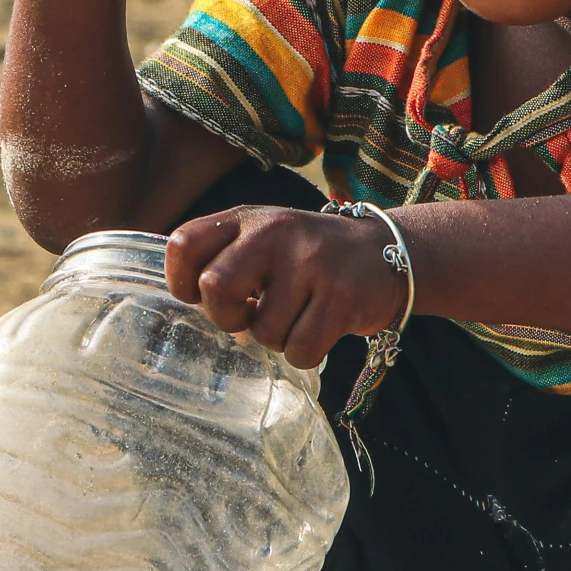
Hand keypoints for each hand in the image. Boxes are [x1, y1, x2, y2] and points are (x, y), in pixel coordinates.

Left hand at [166, 206, 411, 367]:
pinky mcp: (342, 295)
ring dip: (277, 338)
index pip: (184, 244)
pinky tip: (320, 328)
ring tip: (299, 315)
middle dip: (228, 317)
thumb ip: (226, 260)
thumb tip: (195, 306)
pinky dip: (306, 352)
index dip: (182, 282)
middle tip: (250, 316)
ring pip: (263, 332)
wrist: (388, 253)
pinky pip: (300, 349)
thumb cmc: (310, 257)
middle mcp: (276, 232)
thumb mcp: (265, 240)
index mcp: (248, 219)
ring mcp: (311, 262)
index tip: (203, 297)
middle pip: (214, 287)